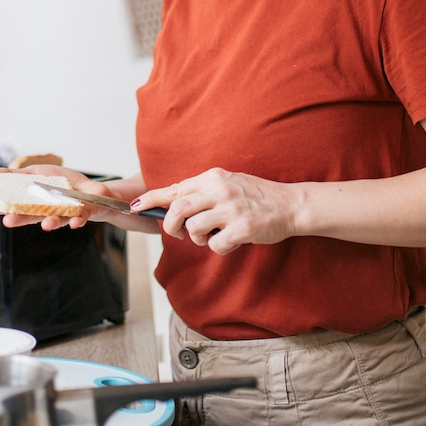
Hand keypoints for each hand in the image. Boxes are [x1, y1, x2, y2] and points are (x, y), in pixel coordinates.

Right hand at [0, 165, 117, 230]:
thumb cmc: (64, 184)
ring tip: (46, 225)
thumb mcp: (37, 174)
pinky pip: (79, 218)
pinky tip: (75, 221)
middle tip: (7, 221)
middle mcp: (45, 211)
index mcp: (33, 201)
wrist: (92, 192)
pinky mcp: (82, 214)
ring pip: (55, 220)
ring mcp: (64, 214)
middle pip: (30, 217)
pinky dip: (77, 220)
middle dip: (18, 219)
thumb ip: (16, 176)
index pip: (11, 206)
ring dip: (50, 223)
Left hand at [133, 168, 300, 254]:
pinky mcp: (242, 227)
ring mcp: (231, 208)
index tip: (134, 207)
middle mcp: (220, 190)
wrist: (291, 204)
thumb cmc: (257, 197)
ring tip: (213, 236)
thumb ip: (203, 192)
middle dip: (171, 226)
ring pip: (194, 229)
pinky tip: (231, 242)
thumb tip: (173, 204)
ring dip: (198, 239)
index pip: (174, 188)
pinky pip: (216, 245)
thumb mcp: (228, 184)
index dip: (150, 199)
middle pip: (178, 209)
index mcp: (213, 177)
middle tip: (178, 233)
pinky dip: (219, 248)